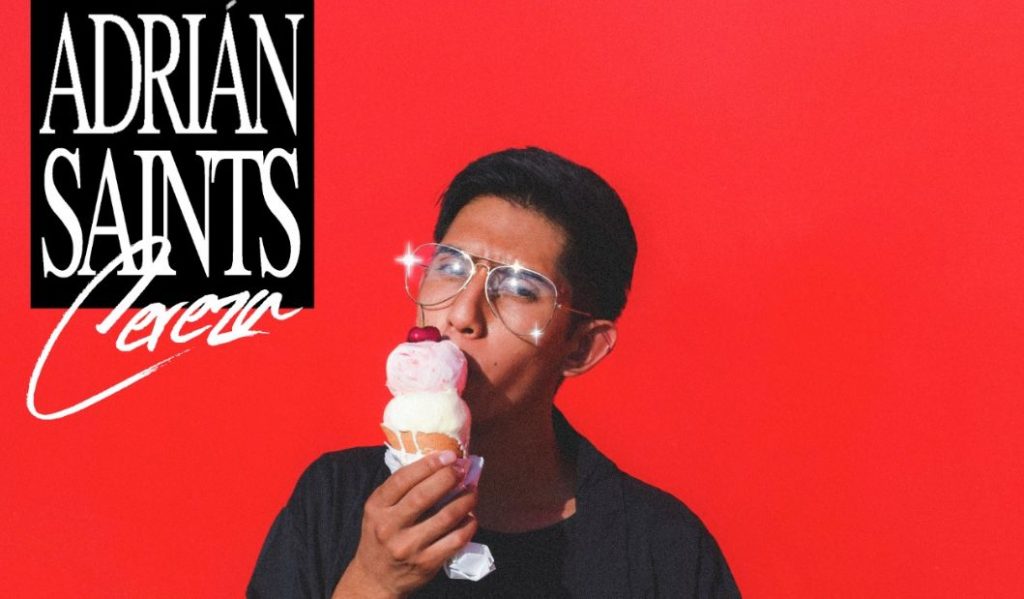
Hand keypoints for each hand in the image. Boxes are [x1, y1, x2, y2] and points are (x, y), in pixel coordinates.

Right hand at [332, 450, 477, 598]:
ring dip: (465, 500)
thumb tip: (438, 463)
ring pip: (445, 517)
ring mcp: (408, 547)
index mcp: (377, 507)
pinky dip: (468, 525)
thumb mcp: (379, 510)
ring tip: (473, 491)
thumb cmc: (381, 536)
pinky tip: (471, 517)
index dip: (428, 464)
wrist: (376, 578)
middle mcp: (389, 527)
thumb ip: (400, 489)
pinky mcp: (426, 563)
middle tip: (463, 469)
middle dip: (448, 478)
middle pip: (423, 496)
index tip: (449, 455)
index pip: (402, 479)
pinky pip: (455, 540)